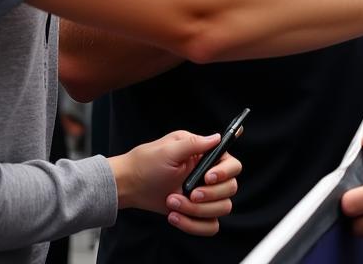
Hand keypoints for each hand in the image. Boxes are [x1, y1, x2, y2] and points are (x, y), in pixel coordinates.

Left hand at [109, 131, 241, 236]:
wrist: (129, 184)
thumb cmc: (147, 162)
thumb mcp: (170, 149)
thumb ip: (195, 143)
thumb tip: (217, 137)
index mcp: (207, 156)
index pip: (233, 165)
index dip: (225, 173)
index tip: (207, 178)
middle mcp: (209, 176)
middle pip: (230, 189)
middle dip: (210, 195)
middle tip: (189, 194)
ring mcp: (203, 196)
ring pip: (221, 209)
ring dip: (198, 210)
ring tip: (173, 203)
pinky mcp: (195, 213)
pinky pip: (209, 226)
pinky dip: (194, 225)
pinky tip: (175, 217)